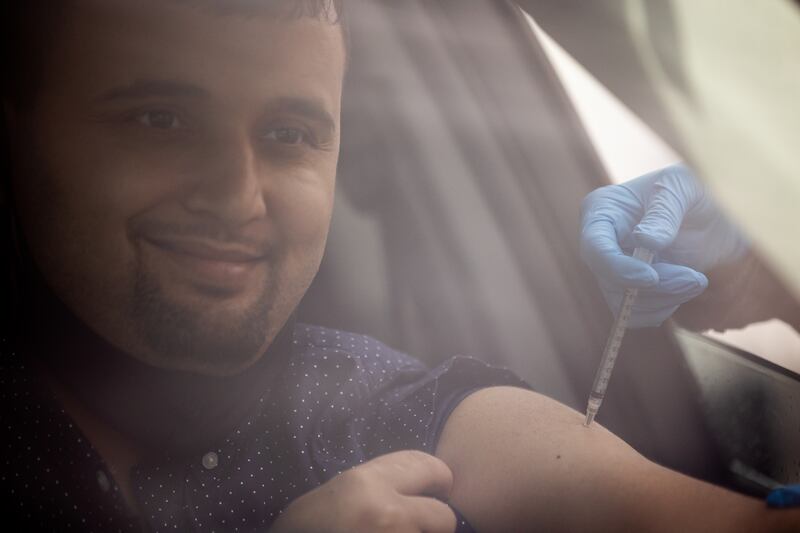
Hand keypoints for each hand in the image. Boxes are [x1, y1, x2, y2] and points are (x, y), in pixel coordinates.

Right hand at [269, 450, 456, 532]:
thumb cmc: (305, 527)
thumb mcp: (339, 492)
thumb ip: (378, 485)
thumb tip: (421, 490)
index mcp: (366, 482)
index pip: (428, 467)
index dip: (439, 480)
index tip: (439, 489)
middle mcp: (386, 511)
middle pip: (444, 516)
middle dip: (435, 525)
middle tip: (419, 527)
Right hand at [580, 164, 747, 326]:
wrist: (711, 216)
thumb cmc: (692, 190)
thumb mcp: (683, 187)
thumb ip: (664, 210)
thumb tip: (645, 242)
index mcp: (601, 211)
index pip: (595, 248)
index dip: (619, 268)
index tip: (652, 277)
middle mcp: (600, 243)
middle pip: (610, 280)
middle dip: (656, 287)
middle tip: (696, 279)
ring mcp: (612, 269)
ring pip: (623, 303)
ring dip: (665, 299)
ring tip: (697, 280)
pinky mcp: (628, 289)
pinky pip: (636, 314)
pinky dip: (663, 309)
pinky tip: (684, 288)